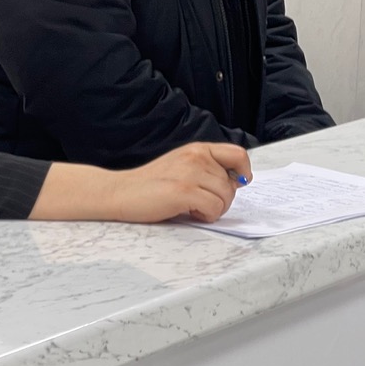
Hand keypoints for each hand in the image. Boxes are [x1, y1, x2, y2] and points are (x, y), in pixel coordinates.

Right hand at [109, 142, 251, 222]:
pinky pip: (214, 208)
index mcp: (198, 149)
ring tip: (192, 208)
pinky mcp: (183, 191)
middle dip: (221, 200)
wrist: (121, 192)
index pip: (238, 154)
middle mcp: (196, 156)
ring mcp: (190, 173)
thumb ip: (208, 169)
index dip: (243, 172)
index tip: (236, 184)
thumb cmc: (152, 184)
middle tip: (200, 203)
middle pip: (232, 185)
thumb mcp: (183, 166)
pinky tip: (189, 213)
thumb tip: (238, 182)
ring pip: (225, 198)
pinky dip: (206, 216)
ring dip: (213, 209)